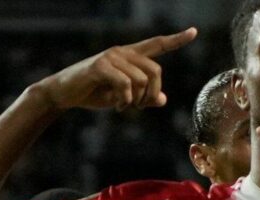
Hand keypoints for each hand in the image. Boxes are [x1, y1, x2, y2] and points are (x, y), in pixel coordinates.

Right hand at [36, 27, 196, 110]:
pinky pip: (126, 84)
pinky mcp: (100, 66)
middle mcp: (123, 52)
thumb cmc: (94, 93)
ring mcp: (111, 57)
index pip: (157, 44)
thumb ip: (143, 97)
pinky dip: (125, 100)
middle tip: (138, 107)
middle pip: (156, 71)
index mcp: (130, 56)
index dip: (176, 40)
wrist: (65, 94)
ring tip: (124, 106)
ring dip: (136, 100)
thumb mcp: (122, 98)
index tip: (194, 32)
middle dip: (151, 94)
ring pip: (142, 80)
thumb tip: (163, 100)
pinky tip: (118, 105)